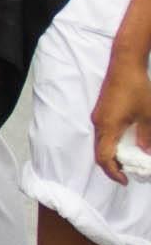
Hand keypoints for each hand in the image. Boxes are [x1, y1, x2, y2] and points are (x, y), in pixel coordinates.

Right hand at [93, 45, 150, 184]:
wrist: (125, 65)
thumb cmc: (137, 89)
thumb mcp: (148, 116)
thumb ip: (146, 137)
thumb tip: (146, 154)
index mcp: (108, 127)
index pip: (104, 157)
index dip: (113, 172)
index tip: (126, 180)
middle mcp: (99, 123)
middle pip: (99, 152)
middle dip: (112, 166)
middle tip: (129, 173)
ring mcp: (99, 116)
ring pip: (100, 142)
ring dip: (112, 154)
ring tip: (129, 159)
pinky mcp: (102, 111)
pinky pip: (103, 133)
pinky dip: (112, 143)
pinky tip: (126, 142)